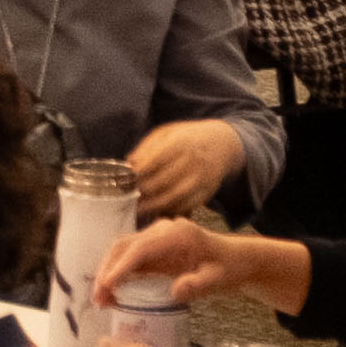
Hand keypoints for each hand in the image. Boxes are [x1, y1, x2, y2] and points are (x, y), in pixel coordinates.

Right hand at [102, 215, 307, 314]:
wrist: (234, 260)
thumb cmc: (227, 268)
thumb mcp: (217, 280)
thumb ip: (198, 285)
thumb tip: (176, 291)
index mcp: (176, 234)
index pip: (141, 248)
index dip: (121, 266)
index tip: (107, 286)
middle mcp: (161, 230)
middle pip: (125, 245)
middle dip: (107, 270)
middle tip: (98, 299)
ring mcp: (155, 237)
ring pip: (122, 250)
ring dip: (108, 272)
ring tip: (101, 300)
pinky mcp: (153, 248)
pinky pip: (129, 258)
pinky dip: (117, 274)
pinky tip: (112, 293)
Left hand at [123, 115, 246, 216]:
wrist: (222, 144)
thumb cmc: (187, 137)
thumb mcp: (166, 132)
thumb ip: (146, 148)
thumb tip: (127, 166)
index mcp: (180, 142)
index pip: (153, 161)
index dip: (136, 174)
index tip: (122, 182)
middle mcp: (192, 161)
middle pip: (161, 183)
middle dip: (141, 193)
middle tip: (125, 201)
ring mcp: (201, 179)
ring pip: (172, 199)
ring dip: (152, 207)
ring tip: (137, 211)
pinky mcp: (206, 193)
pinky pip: (185, 208)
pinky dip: (169, 212)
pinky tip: (156, 213)